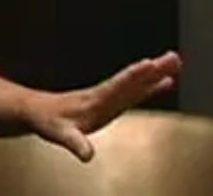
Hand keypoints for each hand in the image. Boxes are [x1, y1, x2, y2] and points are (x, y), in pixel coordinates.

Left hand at [24, 50, 180, 160]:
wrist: (36, 110)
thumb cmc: (46, 121)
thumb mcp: (58, 133)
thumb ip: (73, 142)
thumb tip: (87, 155)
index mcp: (94, 101)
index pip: (117, 86)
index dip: (133, 77)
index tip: (150, 64)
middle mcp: (104, 95)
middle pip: (131, 81)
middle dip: (152, 70)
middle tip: (173, 57)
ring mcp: (108, 98)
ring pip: (135, 84)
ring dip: (155, 74)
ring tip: (176, 62)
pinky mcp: (110, 102)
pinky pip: (134, 92)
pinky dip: (150, 87)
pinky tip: (166, 83)